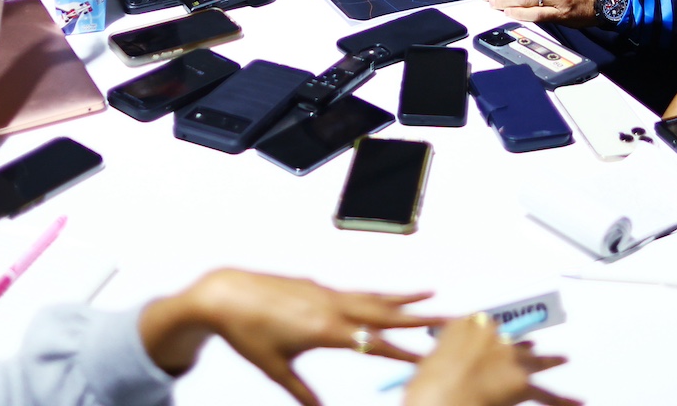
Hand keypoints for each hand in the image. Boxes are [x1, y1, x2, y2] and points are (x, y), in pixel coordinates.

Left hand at [141, 269, 433, 405]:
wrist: (224, 294)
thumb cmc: (247, 333)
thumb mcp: (275, 369)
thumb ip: (302, 392)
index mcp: (325, 330)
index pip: (374, 343)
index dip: (404, 352)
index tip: (430, 356)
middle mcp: (331, 306)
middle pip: (385, 312)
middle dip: (421, 315)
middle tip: (452, 315)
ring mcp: (325, 292)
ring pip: (373, 295)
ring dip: (404, 295)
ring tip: (431, 292)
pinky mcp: (316, 285)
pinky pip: (355, 289)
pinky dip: (377, 291)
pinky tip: (386, 295)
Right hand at [404, 314, 577, 405]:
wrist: (439, 399)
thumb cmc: (429, 386)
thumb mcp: (432, 362)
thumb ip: (449, 356)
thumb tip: (457, 365)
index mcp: (466, 324)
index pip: (487, 327)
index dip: (493, 340)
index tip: (497, 342)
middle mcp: (491, 333)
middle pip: (513, 341)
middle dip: (522, 348)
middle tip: (533, 347)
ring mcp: (509, 355)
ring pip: (535, 359)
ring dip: (550, 361)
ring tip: (562, 359)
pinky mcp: (521, 380)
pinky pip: (545, 394)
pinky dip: (561, 399)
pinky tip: (576, 401)